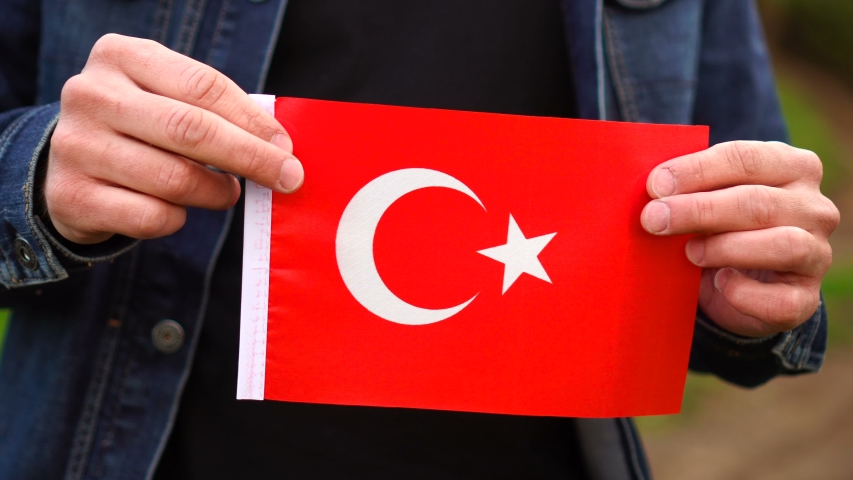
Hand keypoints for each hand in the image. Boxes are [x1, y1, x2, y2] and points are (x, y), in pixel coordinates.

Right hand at [46, 34, 303, 243]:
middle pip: (190, 130)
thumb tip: (280, 148)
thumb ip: (216, 111)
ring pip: (173, 180)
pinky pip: (151, 217)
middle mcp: (91, 95)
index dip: (252, 120)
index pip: (202, 86)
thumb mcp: (167, 98)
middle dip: (250, 158)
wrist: (67, 165)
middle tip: (287, 178)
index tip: (286, 147)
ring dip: (216, 193)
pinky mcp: (73, 196)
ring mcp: (76, 146)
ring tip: (226, 192)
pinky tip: (177, 209)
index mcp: (120, 56)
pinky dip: (178, 219)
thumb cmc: (140, 128)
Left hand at [641, 141, 838, 336]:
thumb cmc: (717, 226)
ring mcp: (817, 253)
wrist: (738, 284)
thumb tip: (652, 189)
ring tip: (689, 252)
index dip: (696, 170)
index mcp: (792, 167)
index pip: (745, 159)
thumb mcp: (705, 198)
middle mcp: (814, 208)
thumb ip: (687, 188)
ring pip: (783, 245)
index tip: (655, 185)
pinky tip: (718, 283)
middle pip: (758, 202)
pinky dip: (744, 293)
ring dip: (724, 248)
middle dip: (698, 210)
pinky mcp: (805, 298)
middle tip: (654, 219)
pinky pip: (780, 300)